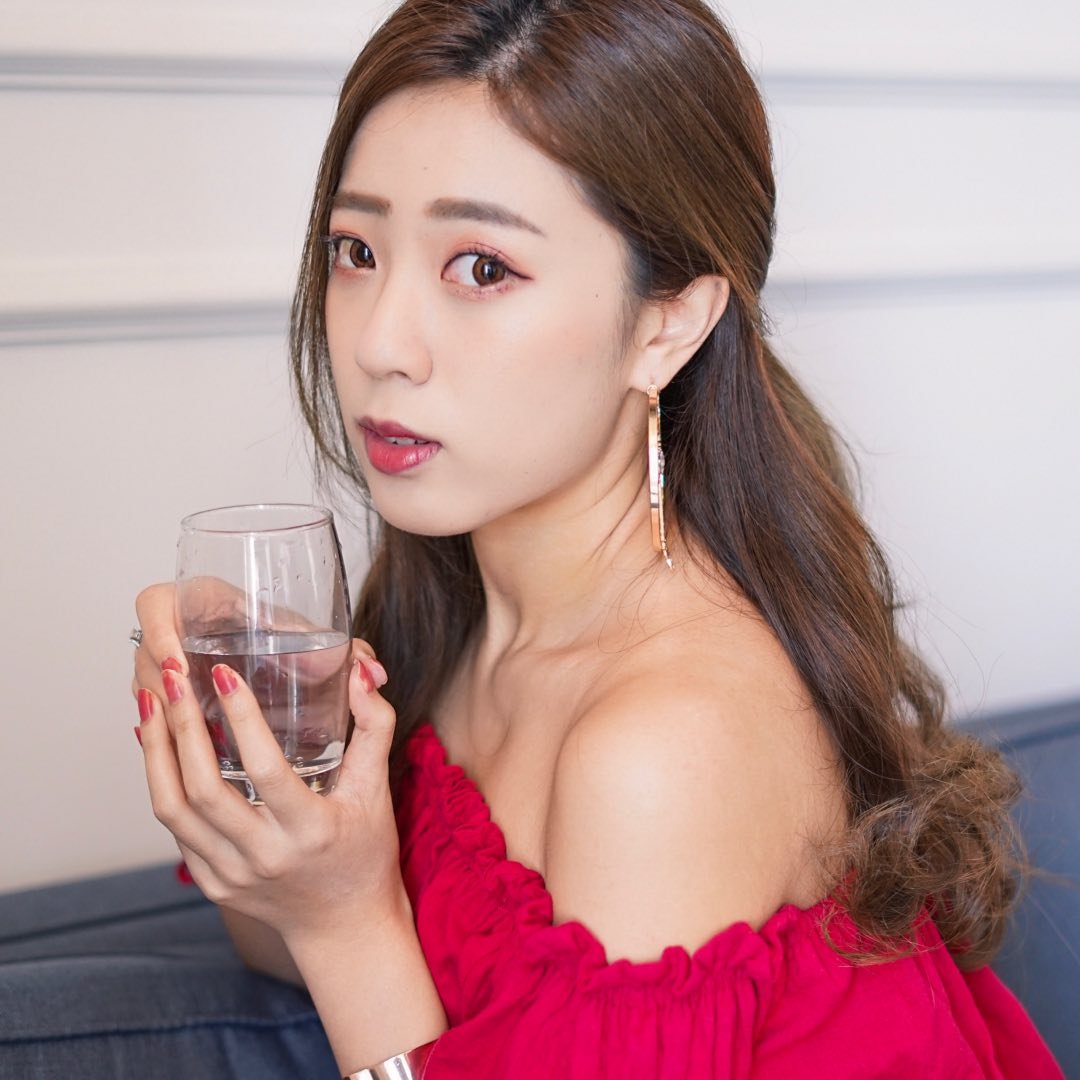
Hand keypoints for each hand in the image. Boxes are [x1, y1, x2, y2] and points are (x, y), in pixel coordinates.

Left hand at [134, 614, 402, 943]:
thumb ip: (374, 726)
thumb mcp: (379, 789)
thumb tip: (360, 672)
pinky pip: (175, 828)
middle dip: (180, 725)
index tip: (223, 673)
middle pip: (203, 789)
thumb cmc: (366, 852)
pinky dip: (161, 780)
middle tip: (173, 675)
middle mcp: (265, 857)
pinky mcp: (212, 884)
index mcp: (311, 831)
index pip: (266, 769)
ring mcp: (232, 875)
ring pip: (173, 809)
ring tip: (150, 701)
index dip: (241, 718)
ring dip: (156, 750)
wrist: (346, 927)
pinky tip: (155, 743)